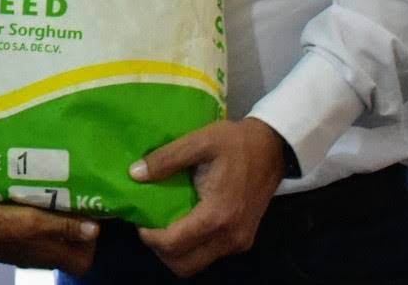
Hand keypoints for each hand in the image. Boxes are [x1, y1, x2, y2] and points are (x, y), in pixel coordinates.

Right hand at [0, 204, 98, 275]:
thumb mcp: (33, 222)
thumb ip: (64, 226)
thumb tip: (96, 230)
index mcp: (51, 254)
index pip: (84, 259)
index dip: (92, 240)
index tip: (89, 212)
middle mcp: (43, 255)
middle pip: (71, 245)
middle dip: (76, 222)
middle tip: (75, 195)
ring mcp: (29, 249)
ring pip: (54, 235)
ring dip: (58, 215)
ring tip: (58, 190)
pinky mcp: (16, 239)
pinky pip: (38, 230)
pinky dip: (41, 215)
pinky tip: (35, 196)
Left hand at [133, 117, 284, 276]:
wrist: (273, 148)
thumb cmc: (235, 143)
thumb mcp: (199, 141)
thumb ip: (166, 159)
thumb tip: (134, 174)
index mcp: (217, 214)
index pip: (174, 244)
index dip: (150, 237)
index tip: (139, 221)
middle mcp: (229, 237)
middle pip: (185, 265)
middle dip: (161, 251)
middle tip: (150, 227)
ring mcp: (239, 242)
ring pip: (198, 263)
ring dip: (177, 252)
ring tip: (164, 225)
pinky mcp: (243, 240)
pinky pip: (210, 254)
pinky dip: (193, 247)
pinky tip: (184, 223)